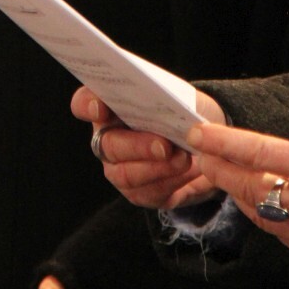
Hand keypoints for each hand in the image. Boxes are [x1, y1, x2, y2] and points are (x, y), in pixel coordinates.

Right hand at [70, 86, 225, 209]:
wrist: (205, 145)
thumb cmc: (185, 112)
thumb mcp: (182, 96)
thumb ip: (171, 96)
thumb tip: (171, 102)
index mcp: (110, 106)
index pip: (84, 103)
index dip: (86, 105)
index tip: (99, 107)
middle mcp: (107, 138)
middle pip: (108, 145)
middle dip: (137, 146)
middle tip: (165, 146)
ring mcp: (118, 168)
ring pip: (125, 174)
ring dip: (157, 168)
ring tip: (184, 160)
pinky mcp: (137, 193)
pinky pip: (148, 193)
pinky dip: (172, 182)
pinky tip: (189, 172)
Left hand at [187, 122, 288, 277]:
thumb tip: (267, 158)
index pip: (260, 153)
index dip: (224, 143)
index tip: (199, 134)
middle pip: (249, 186)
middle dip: (219, 167)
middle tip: (201, 153)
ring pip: (256, 212)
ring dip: (236, 190)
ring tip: (222, 171)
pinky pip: (276, 232)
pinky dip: (261, 213)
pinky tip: (254, 198)